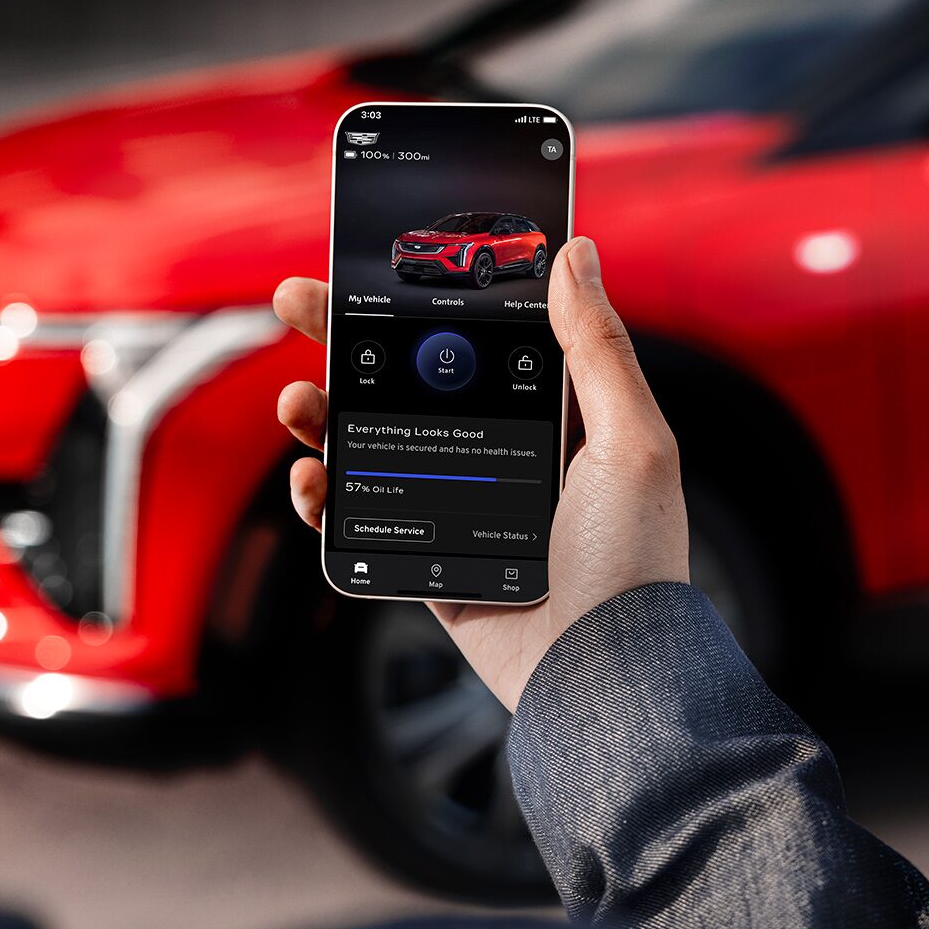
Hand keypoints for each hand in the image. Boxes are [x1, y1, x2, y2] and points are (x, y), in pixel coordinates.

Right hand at [273, 237, 689, 710]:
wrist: (598, 673)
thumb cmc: (631, 559)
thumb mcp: (632, 440)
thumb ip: (599, 347)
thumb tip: (575, 254)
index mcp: (542, 415)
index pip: (469, 340)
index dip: (420, 302)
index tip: (375, 268)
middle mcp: (490, 450)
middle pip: (403, 380)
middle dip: (345, 338)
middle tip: (297, 301)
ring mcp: (450, 501)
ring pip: (367, 441)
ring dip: (320, 414)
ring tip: (297, 403)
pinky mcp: (420, 553)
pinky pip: (356, 513)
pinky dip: (321, 493)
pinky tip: (312, 481)